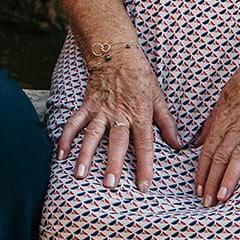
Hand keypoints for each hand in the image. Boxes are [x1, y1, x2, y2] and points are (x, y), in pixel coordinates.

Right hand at [57, 43, 185, 189]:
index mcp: (140, 114)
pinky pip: (74, 123)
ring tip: (80, 174)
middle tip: (110, 184)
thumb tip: (179, 145)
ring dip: (85, 155)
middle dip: (113, 164)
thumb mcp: (158, 98)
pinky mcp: (87, 105)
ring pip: (92, 135)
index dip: (145, 166)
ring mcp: (100, 110)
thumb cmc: (140, 77)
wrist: (116, 53)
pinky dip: (66, 138)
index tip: (144, 186)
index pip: (144, 145)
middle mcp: (119, 114)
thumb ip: (167, 123)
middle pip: (116, 142)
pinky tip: (61, 155)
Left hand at [192, 47, 239, 206]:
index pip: (207, 150)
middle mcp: (236, 125)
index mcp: (222, 119)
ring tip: (223, 197)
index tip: (197, 190)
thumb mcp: (223, 98)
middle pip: (219, 157)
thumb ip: (211, 123)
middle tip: (207, 203)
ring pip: (239, 156)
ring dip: (230, 178)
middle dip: (211, 181)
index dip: (201, 172)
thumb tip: (197, 143)